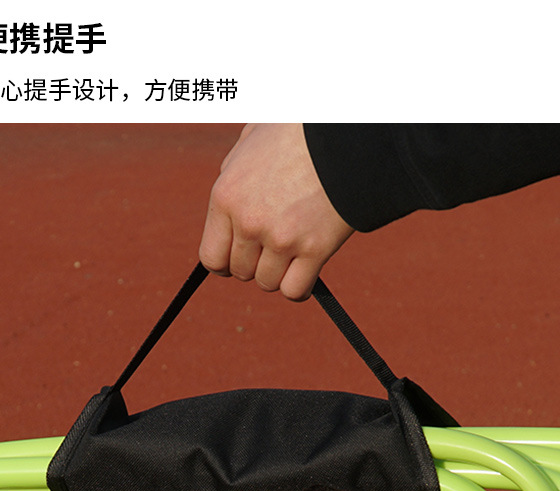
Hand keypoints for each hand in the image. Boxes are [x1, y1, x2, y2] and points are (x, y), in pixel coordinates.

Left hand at [199, 124, 353, 300]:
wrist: (347, 133)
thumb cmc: (300, 131)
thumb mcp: (251, 142)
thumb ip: (233, 174)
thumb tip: (228, 207)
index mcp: (226, 196)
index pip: (212, 257)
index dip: (225, 263)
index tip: (238, 258)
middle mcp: (249, 222)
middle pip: (241, 272)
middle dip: (255, 264)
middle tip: (273, 248)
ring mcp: (281, 238)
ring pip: (267, 283)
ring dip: (278, 274)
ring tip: (292, 254)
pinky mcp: (314, 249)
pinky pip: (294, 291)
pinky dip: (299, 288)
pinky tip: (306, 274)